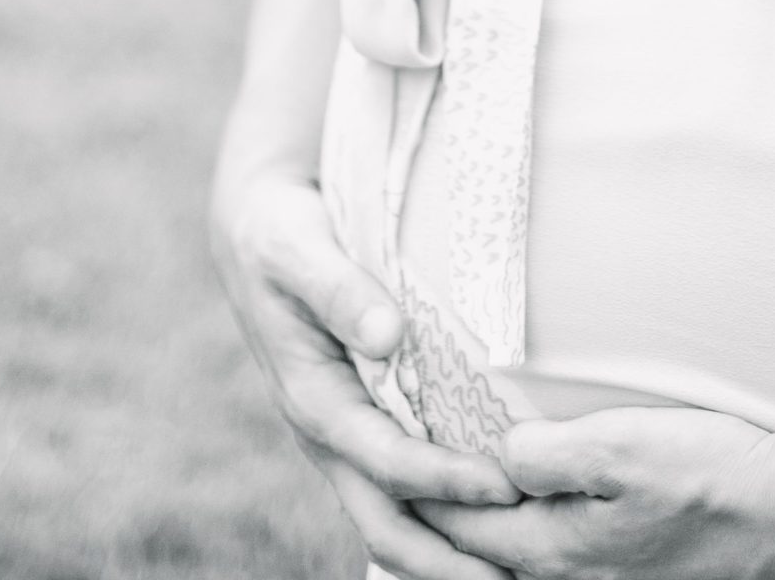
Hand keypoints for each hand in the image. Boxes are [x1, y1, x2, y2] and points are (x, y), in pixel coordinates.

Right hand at [210, 161, 520, 578]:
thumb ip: (341, 291)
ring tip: (514, 567)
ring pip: (396, 516)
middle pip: (388, 523)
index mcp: (314, 400)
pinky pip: (403, 487)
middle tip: (517, 576)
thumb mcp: (300, 249)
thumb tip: (388, 335)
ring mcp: (347, 435)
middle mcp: (330, 433)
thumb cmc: (280, 235)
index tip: (504, 489)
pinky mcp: (364, 422)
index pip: (386, 461)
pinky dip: (444, 515)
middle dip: (447, 560)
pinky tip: (491, 521)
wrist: (257, 230)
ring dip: (449, 550)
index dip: (444, 480)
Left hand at [420, 405, 774, 579]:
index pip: (462, 532)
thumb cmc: (712, 477)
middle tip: (393, 511)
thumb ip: (546, 454)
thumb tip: (495, 457)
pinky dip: (529, 565)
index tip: (383, 474)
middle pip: (481, 572)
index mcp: (554, 553)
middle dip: (433, 542)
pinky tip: (539, 544)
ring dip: (481, 560)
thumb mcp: (622, 446)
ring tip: (452, 534)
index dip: (419, 502)